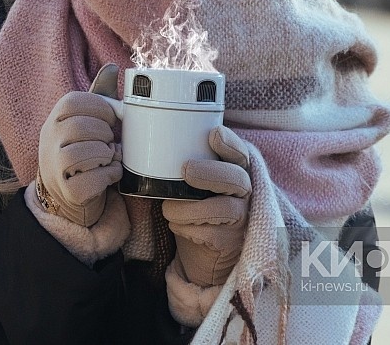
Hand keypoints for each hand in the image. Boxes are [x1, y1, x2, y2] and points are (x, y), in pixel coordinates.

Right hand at [36, 64, 122, 226]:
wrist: (65, 193)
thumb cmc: (82, 149)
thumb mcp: (87, 121)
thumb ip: (99, 96)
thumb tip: (112, 67)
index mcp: (55, 118)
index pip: (74, 101)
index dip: (99, 107)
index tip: (110, 117)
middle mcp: (49, 140)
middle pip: (82, 126)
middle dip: (105, 133)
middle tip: (110, 141)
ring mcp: (55, 166)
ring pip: (88, 152)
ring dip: (107, 154)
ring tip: (108, 157)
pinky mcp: (67, 191)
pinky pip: (95, 179)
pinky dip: (110, 175)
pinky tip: (109, 174)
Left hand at [163, 126, 251, 286]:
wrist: (204, 254)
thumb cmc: (196, 210)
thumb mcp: (194, 185)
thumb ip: (186, 166)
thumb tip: (144, 148)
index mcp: (236, 172)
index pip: (241, 153)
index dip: (230, 144)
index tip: (213, 135)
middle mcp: (245, 194)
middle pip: (237, 179)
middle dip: (210, 172)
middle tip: (186, 170)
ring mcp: (242, 219)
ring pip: (224, 209)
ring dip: (189, 208)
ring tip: (168, 209)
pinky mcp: (232, 243)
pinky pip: (211, 234)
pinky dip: (187, 228)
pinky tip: (176, 226)